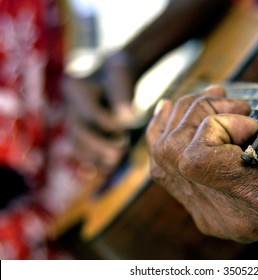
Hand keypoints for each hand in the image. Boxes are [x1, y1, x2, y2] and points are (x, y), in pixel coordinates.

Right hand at [63, 51, 136, 172]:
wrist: (111, 73)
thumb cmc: (118, 72)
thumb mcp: (121, 74)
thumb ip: (122, 95)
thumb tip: (127, 118)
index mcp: (76, 86)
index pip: (88, 110)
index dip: (106, 123)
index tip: (124, 133)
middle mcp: (68, 104)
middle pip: (78, 130)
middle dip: (98, 145)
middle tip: (117, 155)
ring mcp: (70, 118)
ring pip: (77, 143)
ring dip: (94, 156)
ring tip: (114, 162)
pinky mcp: (77, 130)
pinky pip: (80, 149)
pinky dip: (92, 159)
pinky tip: (107, 166)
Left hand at [146, 36, 257, 242]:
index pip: (196, 160)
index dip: (214, 125)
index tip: (249, 117)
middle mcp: (232, 217)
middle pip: (173, 156)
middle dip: (197, 112)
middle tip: (229, 100)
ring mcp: (215, 218)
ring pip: (163, 163)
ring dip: (182, 118)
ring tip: (213, 100)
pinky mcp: (207, 212)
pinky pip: (166, 173)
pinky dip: (165, 135)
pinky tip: (173, 110)